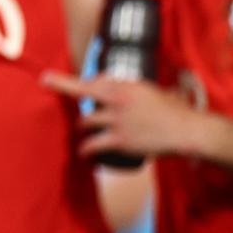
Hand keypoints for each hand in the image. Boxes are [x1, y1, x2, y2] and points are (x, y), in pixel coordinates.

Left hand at [42, 72, 212, 160]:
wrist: (185, 130)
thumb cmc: (172, 110)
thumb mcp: (150, 90)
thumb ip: (131, 88)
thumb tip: (116, 86)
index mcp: (123, 85)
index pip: (89, 80)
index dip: (66, 82)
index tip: (46, 79)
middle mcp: (116, 100)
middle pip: (80, 96)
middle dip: (74, 104)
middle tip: (76, 109)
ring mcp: (116, 120)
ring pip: (85, 122)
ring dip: (82, 127)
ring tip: (83, 131)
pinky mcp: (119, 140)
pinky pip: (93, 145)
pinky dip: (85, 150)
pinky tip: (83, 153)